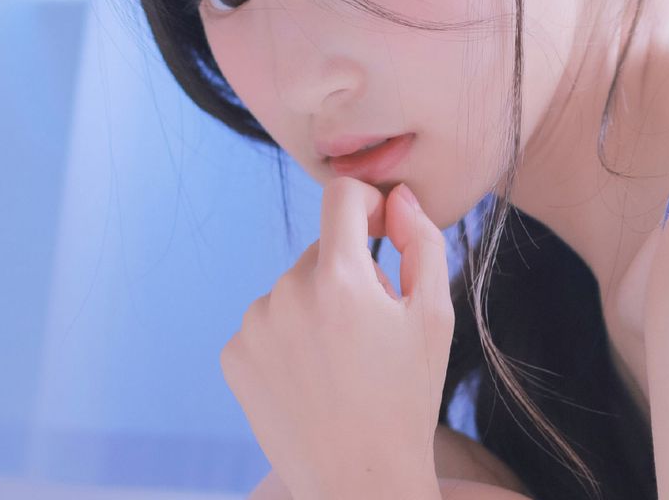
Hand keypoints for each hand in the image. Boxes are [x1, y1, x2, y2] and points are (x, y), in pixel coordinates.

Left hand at [221, 178, 453, 499]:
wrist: (359, 481)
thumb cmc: (406, 400)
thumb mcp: (434, 317)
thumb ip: (422, 242)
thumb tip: (397, 197)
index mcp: (340, 280)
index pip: (342, 196)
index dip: (368, 204)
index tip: (382, 229)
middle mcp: (286, 294)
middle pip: (321, 251)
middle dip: (350, 274)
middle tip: (373, 333)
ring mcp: (253, 327)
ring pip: (292, 287)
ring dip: (317, 306)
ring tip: (341, 363)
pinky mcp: (233, 356)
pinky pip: (267, 322)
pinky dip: (288, 337)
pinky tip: (311, 378)